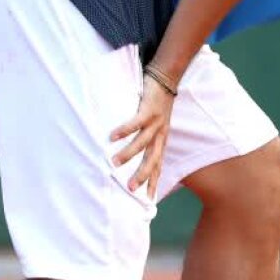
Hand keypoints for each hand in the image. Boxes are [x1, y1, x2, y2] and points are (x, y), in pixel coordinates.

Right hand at [110, 75, 175, 197]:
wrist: (166, 79)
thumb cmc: (156, 104)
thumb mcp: (155, 125)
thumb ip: (146, 138)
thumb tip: (132, 152)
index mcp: (161, 140)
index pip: (158, 165)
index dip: (154, 182)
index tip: (149, 199)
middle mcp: (160, 134)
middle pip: (152, 159)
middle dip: (142, 175)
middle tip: (130, 188)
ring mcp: (155, 123)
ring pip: (142, 143)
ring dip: (128, 154)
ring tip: (114, 162)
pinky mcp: (148, 110)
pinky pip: (135, 122)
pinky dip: (124, 130)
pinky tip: (112, 136)